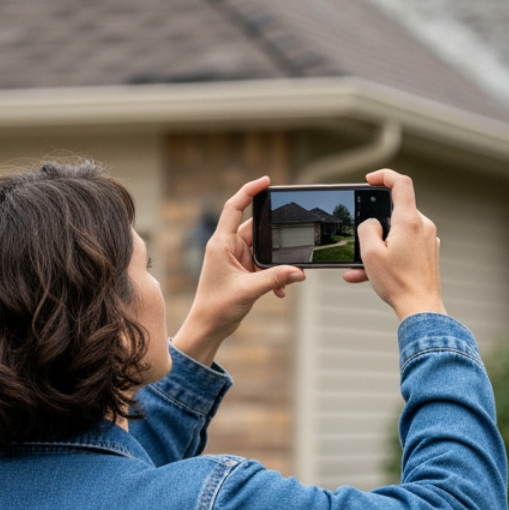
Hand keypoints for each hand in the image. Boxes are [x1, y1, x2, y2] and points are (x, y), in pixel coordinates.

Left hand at [173, 176, 303, 366]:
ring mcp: (235, 258)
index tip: (267, 181)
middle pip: (256, 228)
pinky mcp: (243, 270)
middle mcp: (227, 247)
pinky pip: (264, 264)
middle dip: (276, 236)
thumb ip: (275, 278)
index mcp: (221, 243)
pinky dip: (274, 274)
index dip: (249, 191)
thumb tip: (300, 272)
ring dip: (276, 262)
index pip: (234, 207)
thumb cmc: (217, 307)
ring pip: (263, 249)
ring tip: (287, 274)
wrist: (209, 328)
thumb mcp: (249, 290)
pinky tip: (280, 290)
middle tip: (294, 237)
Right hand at [342, 169, 444, 321]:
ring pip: (397, 233)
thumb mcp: (370, 253)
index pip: (401, 183)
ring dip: (378, 246)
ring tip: (359, 267)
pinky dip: (388, 255)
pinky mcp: (428, 253)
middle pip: (396, 212)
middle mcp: (423, 226)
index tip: (370, 180)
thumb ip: (367, 228)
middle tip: (360, 239)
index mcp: (409, 221)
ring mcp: (428, 240)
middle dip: (375, 223)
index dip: (384, 176)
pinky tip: (368, 274)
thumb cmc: (397, 283)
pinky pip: (404, 247)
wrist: (421, 308)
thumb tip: (371, 223)